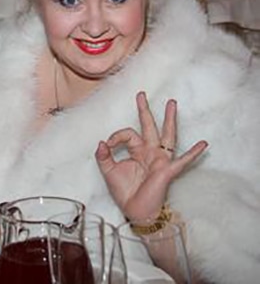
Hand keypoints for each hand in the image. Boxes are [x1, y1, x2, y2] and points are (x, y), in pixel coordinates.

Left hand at [95, 92, 207, 220]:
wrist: (135, 210)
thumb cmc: (124, 191)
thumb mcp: (109, 171)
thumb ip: (103, 156)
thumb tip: (101, 142)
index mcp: (136, 150)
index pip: (127, 133)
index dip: (116, 137)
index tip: (107, 145)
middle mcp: (150, 152)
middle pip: (148, 126)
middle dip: (145, 110)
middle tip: (141, 94)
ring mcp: (160, 159)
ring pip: (166, 135)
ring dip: (169, 120)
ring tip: (172, 103)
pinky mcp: (167, 170)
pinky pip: (182, 161)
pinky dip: (193, 153)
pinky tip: (203, 144)